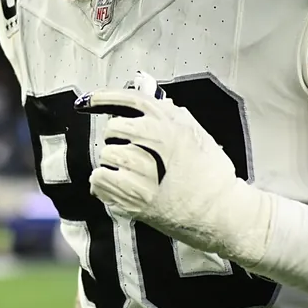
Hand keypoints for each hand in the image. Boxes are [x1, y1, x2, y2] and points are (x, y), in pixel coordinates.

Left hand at [76, 73, 268, 262]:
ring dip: (113, 163)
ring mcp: (143, 173)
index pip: (128, 101)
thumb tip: (143, 94)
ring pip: (106, 155)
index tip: (87, 101)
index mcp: (170, 125)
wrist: (221, 213)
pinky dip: (104, 182)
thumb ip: (168, 113)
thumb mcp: (196, 134)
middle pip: (113, 129)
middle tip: (130, 150)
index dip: (103, 97)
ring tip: (130, 172)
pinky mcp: (134, 198)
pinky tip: (120, 186)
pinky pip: (99, 180)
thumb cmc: (211, 174)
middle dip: (117, 138)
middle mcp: (154, 145)